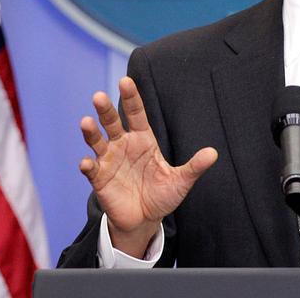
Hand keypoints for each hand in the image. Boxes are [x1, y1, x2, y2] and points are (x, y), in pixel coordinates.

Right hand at [79, 76, 217, 257]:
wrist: (145, 220)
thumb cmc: (162, 195)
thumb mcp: (181, 180)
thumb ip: (194, 166)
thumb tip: (214, 153)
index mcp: (143, 140)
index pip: (136, 114)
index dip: (132, 97)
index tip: (125, 80)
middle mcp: (123, 146)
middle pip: (112, 123)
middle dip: (105, 109)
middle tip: (99, 96)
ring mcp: (109, 161)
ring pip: (97, 142)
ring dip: (91, 132)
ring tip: (86, 122)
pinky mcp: (100, 179)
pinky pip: (91, 169)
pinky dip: (88, 165)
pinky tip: (86, 162)